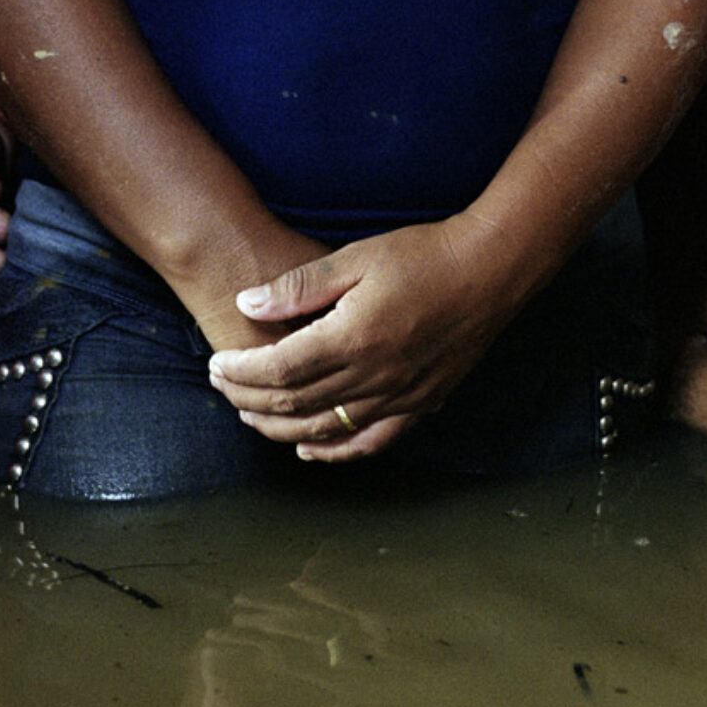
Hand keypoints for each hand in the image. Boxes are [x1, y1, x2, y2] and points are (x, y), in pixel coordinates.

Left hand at [202, 214, 526, 462]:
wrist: (490, 269)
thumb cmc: (423, 255)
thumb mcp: (356, 257)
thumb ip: (299, 286)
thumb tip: (247, 304)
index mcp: (354, 337)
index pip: (280, 369)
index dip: (241, 372)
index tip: (216, 365)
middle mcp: (374, 376)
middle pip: (295, 403)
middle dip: (249, 399)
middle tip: (222, 387)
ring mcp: (399, 396)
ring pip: (325, 428)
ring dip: (280, 427)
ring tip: (250, 416)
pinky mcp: (420, 403)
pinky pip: (369, 441)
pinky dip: (335, 451)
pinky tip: (310, 448)